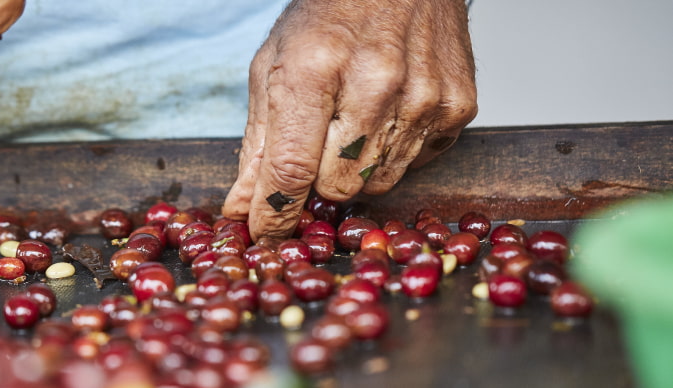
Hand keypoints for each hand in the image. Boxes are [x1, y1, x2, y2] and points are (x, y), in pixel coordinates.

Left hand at [222, 0, 477, 239]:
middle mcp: (374, 82)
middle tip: (317, 144)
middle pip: (337, 185)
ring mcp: (424, 95)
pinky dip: (395, 151)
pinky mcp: (458, 105)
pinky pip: (415, 164)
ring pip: (377, 183)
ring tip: (353, 119)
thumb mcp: (274, 66)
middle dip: (318, 178)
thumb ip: (258, 144)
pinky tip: (388, 112)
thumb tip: (242, 208)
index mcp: (314, 68)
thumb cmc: (329, 17)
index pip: (291, 167)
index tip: (263, 232)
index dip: (273, 211)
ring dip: (356, 167)